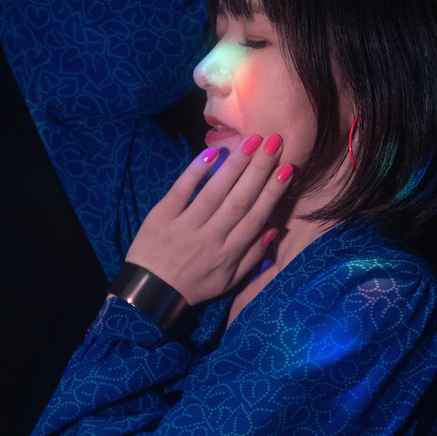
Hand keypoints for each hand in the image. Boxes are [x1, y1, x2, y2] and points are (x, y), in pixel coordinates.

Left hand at [123, 135, 293, 306]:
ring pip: (214, 192)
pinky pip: (181, 190)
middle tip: (273, 142)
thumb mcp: (228, 281)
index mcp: (228, 253)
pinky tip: (212, 152)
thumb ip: (252, 256)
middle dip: (259, 170)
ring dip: (234, 165)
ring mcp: (185, 226)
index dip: (273, 193)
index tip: (287, 169)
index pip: (255, 217)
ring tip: (251, 141)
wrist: (150, 294)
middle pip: (239, 199)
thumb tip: (274, 228)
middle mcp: (210, 237)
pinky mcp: (162, 216)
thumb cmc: (193, 286)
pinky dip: (195, 171)